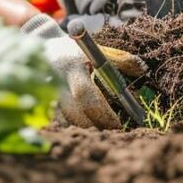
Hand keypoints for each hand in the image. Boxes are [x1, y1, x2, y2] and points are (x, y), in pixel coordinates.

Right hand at [21, 14, 145, 128]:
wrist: (41, 49)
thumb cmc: (74, 52)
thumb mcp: (94, 50)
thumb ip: (119, 59)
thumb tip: (143, 68)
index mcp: (71, 66)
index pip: (85, 94)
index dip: (102, 112)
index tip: (118, 125)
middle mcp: (55, 82)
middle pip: (75, 113)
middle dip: (96, 126)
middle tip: (113, 134)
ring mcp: (44, 95)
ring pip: (65, 122)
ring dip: (84, 130)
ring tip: (101, 133)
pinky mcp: (40, 105)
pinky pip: (56, 124)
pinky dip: (71, 130)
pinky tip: (83, 130)